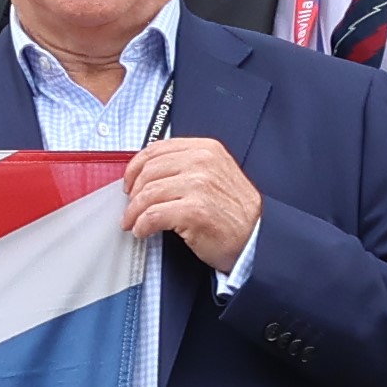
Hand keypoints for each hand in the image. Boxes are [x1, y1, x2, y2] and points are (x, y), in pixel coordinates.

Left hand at [119, 133, 263, 273]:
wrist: (257, 237)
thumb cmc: (234, 211)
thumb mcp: (216, 174)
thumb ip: (186, 166)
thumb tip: (147, 173)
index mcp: (205, 149)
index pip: (156, 150)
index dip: (135, 167)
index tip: (129, 182)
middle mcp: (202, 162)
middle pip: (148, 172)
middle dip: (133, 193)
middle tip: (130, 208)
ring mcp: (198, 186)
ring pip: (147, 194)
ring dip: (134, 212)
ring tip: (133, 223)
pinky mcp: (194, 211)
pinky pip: (153, 215)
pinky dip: (142, 225)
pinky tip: (143, 231)